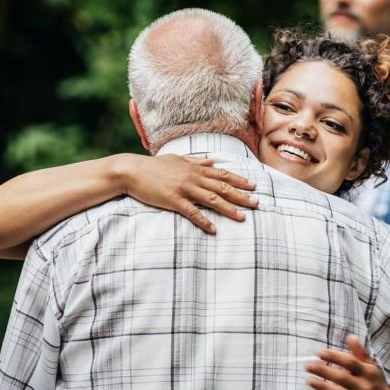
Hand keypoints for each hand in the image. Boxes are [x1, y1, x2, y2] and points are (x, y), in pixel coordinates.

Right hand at [120, 154, 257, 233]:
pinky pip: (192, 212)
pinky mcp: (173, 200)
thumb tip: (213, 160)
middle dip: (241, 196)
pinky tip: (214, 229)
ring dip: (228, 209)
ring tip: (242, 218)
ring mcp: (184, 189)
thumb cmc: (154, 166)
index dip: (240, 180)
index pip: (223, 174)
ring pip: (212, 199)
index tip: (253, 186)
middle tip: (256, 204)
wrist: (132, 171)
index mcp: (195, 168)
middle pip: (222, 187)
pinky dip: (204, 221)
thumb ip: (197, 161)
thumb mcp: (178, 159)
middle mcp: (193, 177)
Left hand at [306, 336, 389, 389]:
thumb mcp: (372, 368)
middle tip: (307, 366)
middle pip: (342, 378)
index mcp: (369, 373)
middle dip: (323, 371)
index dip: (334, 356)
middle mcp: (366, 388)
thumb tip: (350, 336)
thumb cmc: (376, 386)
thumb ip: (360, 354)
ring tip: (309, 380)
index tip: (319, 352)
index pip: (350, 362)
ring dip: (323, 387)